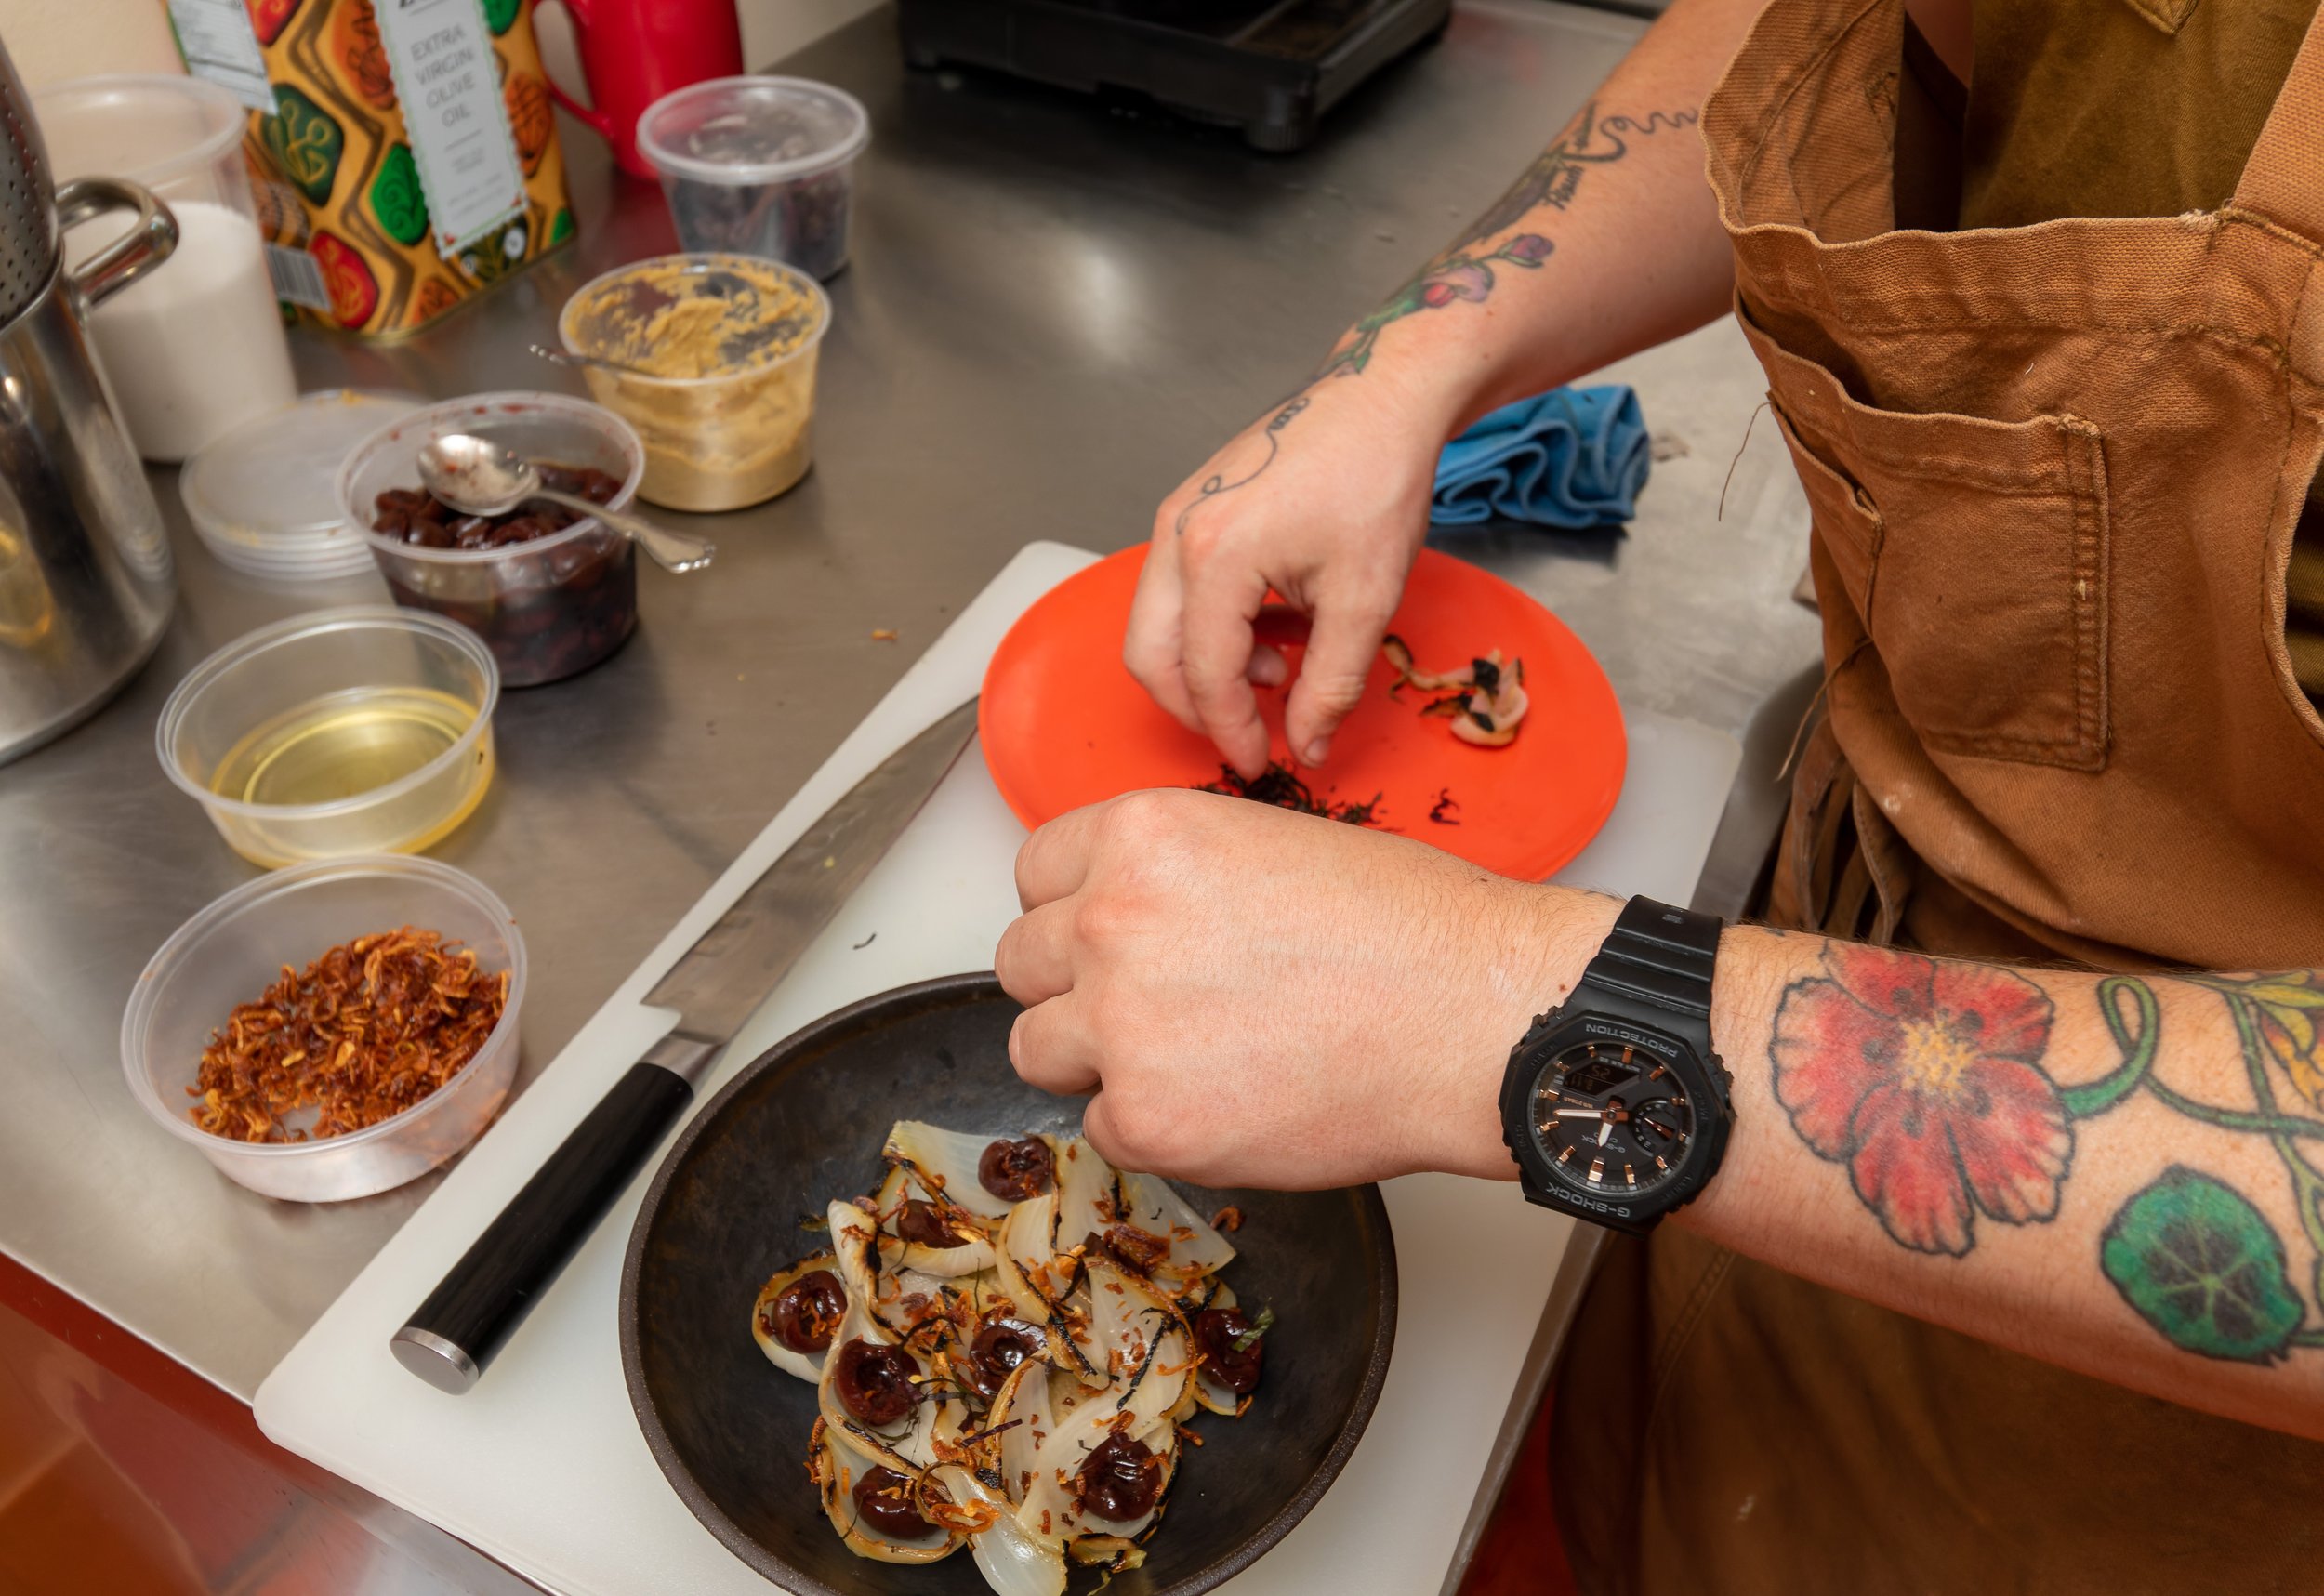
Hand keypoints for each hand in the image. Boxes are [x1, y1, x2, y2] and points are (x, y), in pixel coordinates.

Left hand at [993, 789, 1616, 1188]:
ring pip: (1036, 1048)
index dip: (1074, 908)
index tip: (1107, 935)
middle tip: (1149, 1004)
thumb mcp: (1271, 843)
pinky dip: (1150, 1126)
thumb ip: (1174, 875)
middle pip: (1020, 961)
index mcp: (1143, 838)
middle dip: (1072, 984)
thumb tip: (1122, 913)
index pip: (1035, 873)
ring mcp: (1121, 1024)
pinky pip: (1099, 1127)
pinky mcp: (1147, 1119)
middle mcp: (1112, 921)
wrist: (1475, 1017)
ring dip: (1092, 1058)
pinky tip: (1225, 1103)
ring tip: (1182, 1060)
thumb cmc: (1410, 929)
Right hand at [1125, 376, 1447, 779]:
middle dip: (1197, 708)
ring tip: (1278, 666)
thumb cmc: (1377, 476)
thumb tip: (1306, 745)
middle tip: (1252, 730)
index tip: (1262, 762)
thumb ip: (1330, 685)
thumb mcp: (1365, 598)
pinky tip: (1270, 627)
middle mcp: (1177, 533)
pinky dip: (1209, 628)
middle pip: (1150, 656)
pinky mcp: (1188, 509)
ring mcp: (1175, 517)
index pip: (1204, 676)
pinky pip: (1174, 591)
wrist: (1381, 395)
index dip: (1232, 732)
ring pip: (1156, 626)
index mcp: (1215, 555)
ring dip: (1204, 666)